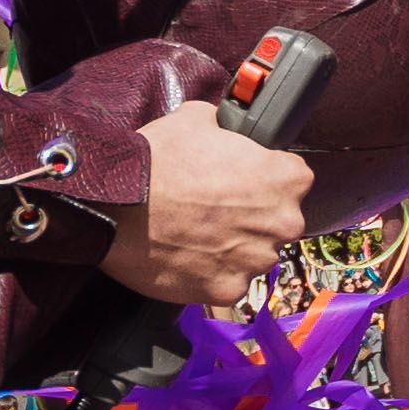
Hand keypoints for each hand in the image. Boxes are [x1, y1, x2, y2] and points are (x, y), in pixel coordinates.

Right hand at [101, 102, 313, 307]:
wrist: (115, 205)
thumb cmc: (157, 161)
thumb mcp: (199, 118)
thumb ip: (228, 129)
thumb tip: (226, 130)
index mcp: (286, 178)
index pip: (294, 178)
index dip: (265, 177)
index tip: (243, 179)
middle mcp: (283, 223)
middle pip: (278, 220)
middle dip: (253, 216)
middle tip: (215, 208)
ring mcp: (256, 260)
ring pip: (254, 253)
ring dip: (233, 246)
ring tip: (196, 233)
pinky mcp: (227, 290)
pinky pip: (227, 280)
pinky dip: (210, 272)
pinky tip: (186, 255)